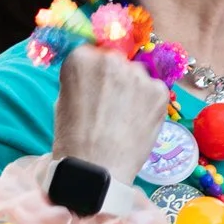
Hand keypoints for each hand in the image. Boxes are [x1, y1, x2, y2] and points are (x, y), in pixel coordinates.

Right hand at [51, 45, 172, 181]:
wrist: (96, 170)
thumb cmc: (73, 140)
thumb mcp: (64, 100)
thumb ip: (82, 80)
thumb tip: (95, 76)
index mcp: (81, 58)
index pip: (92, 53)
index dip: (95, 72)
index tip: (95, 87)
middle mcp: (111, 58)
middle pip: (117, 61)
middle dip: (115, 78)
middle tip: (111, 105)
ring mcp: (138, 74)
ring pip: (138, 75)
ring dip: (134, 90)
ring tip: (125, 118)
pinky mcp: (159, 91)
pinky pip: (154, 91)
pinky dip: (149, 104)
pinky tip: (138, 123)